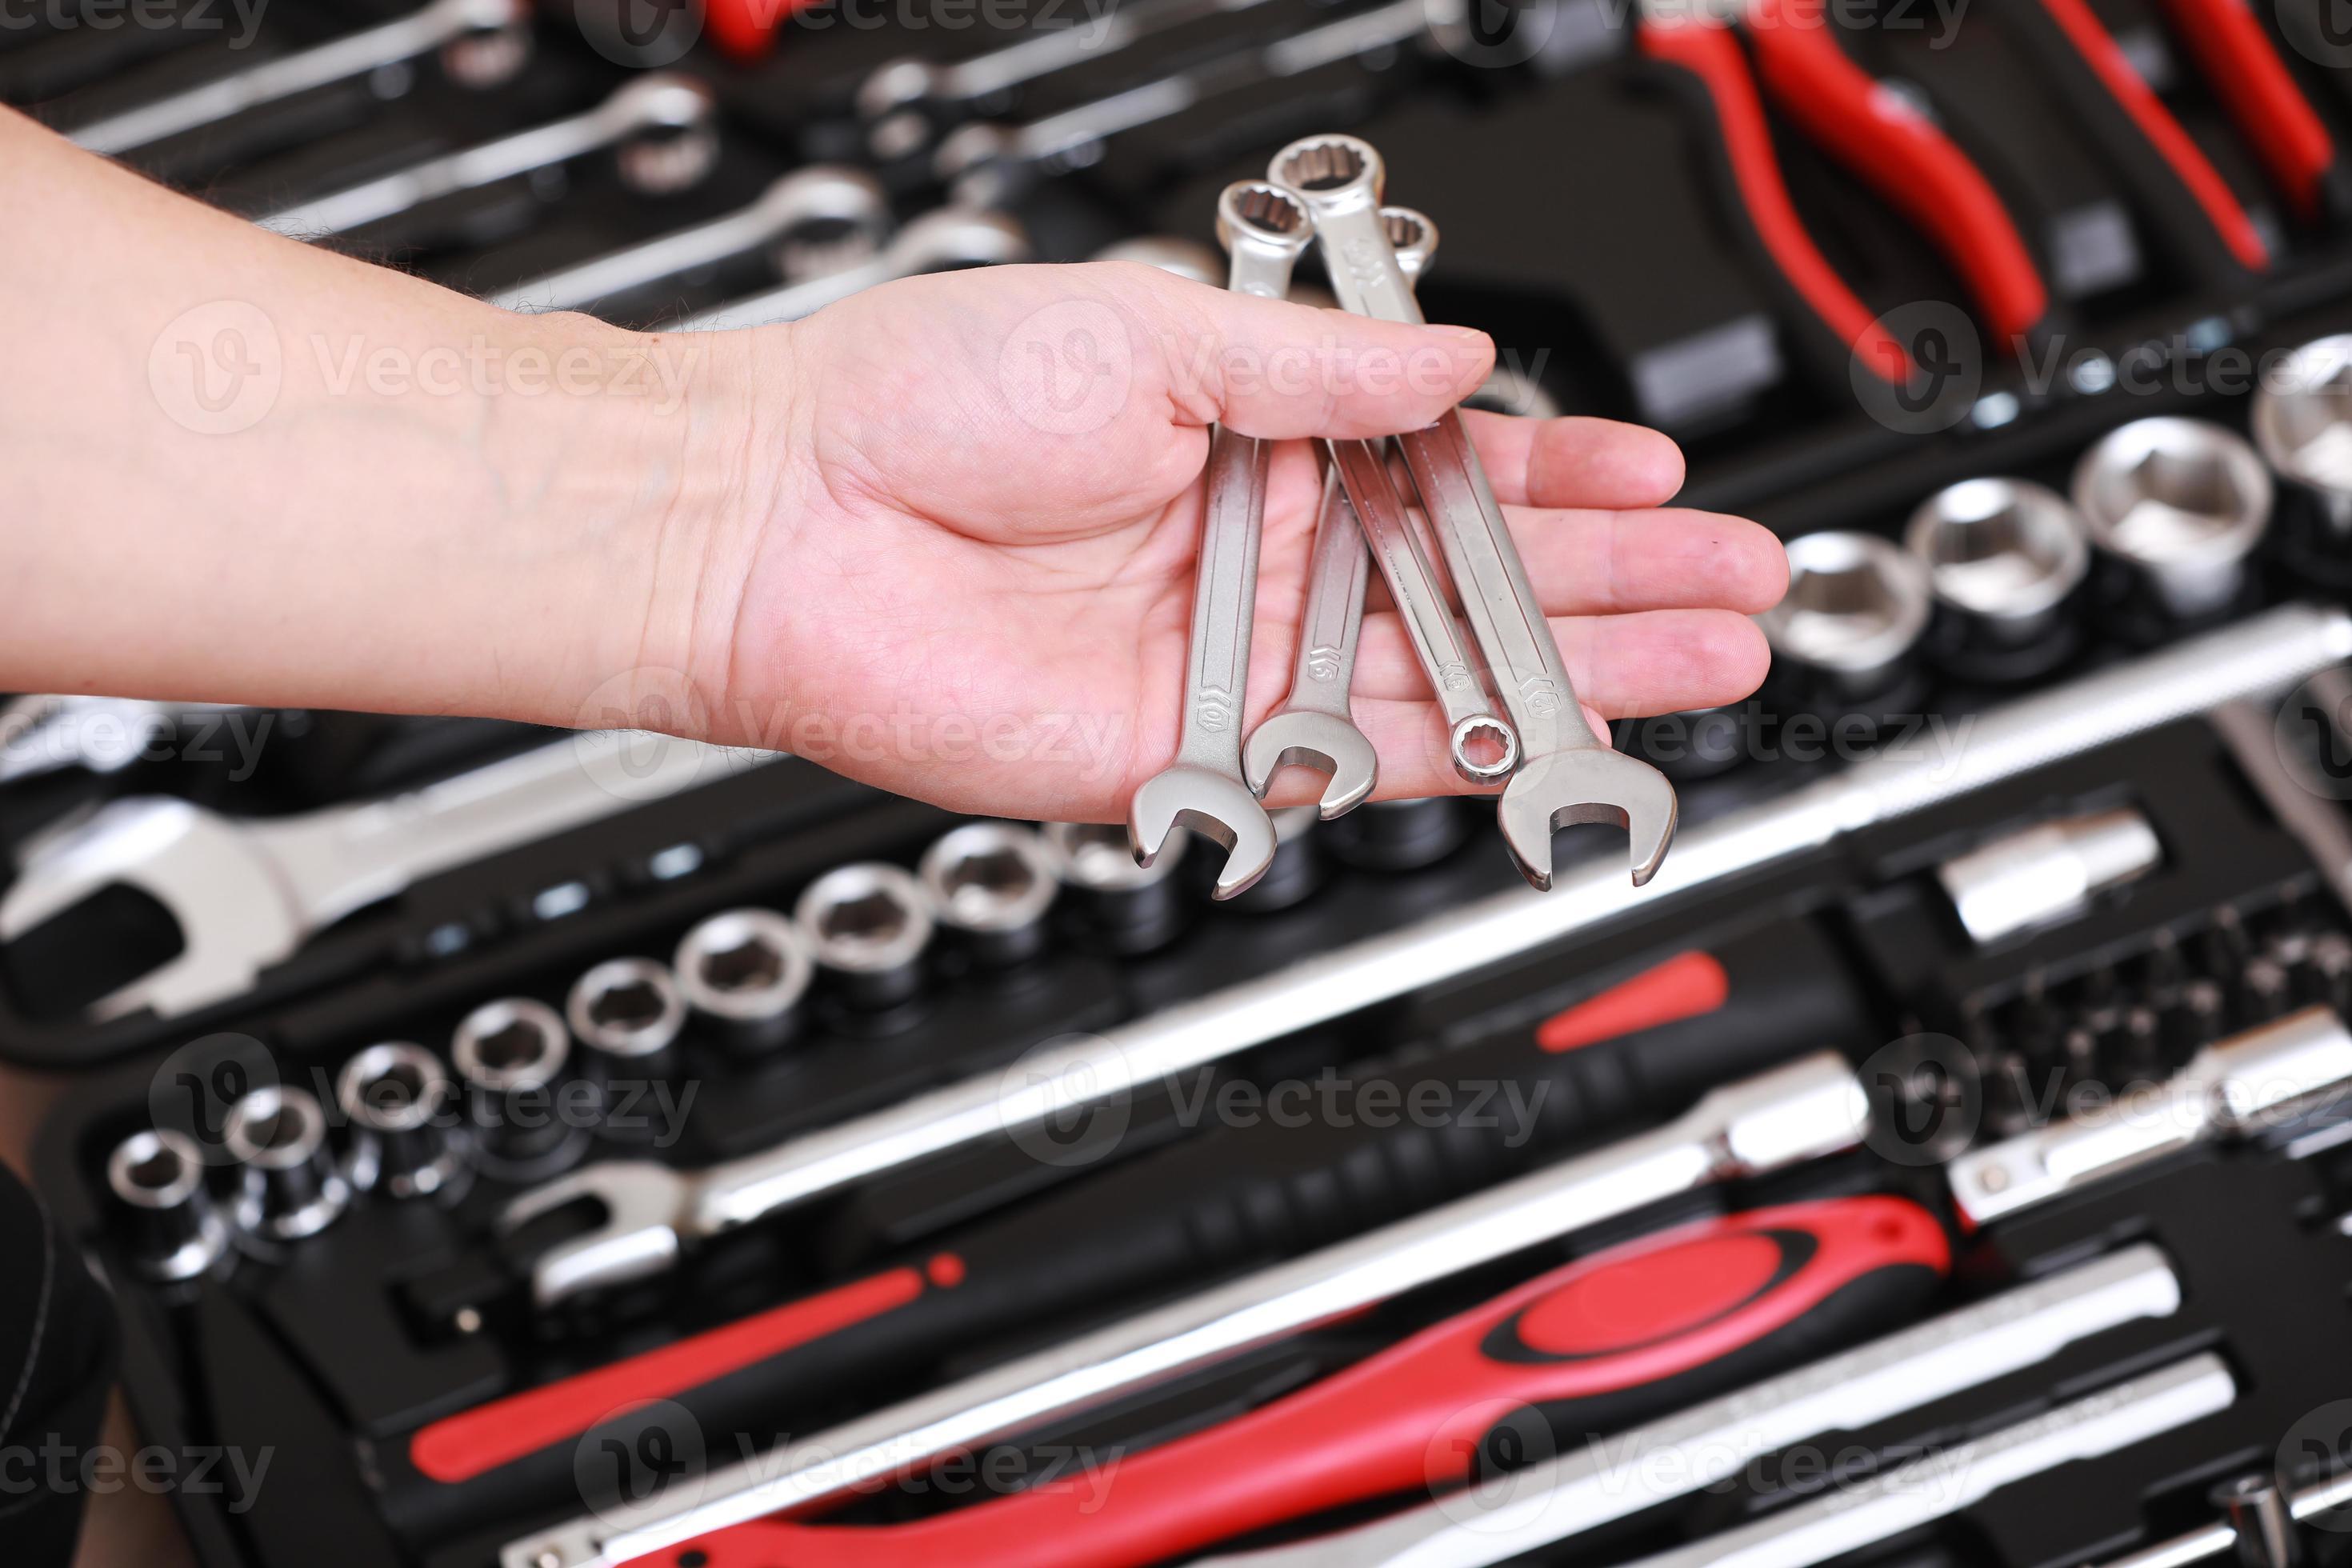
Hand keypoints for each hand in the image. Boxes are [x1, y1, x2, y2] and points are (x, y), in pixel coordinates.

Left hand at [672, 261, 1784, 822]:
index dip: (1562, 474)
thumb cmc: (918, 399)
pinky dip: (1459, 751)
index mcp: (1253, 433)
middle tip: (1737, 585)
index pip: (1447, 463)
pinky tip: (1559, 735)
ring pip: (1440, 675)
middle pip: (1472, 578)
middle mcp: (1256, 550)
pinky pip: (1350, 757)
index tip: (1660, 475)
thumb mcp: (1147, 329)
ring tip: (1708, 660)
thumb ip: (1318, 371)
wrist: (780, 520)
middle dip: (1615, 581)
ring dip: (1578, 671)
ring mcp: (1231, 657)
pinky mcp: (1192, 752)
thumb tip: (1455, 362)